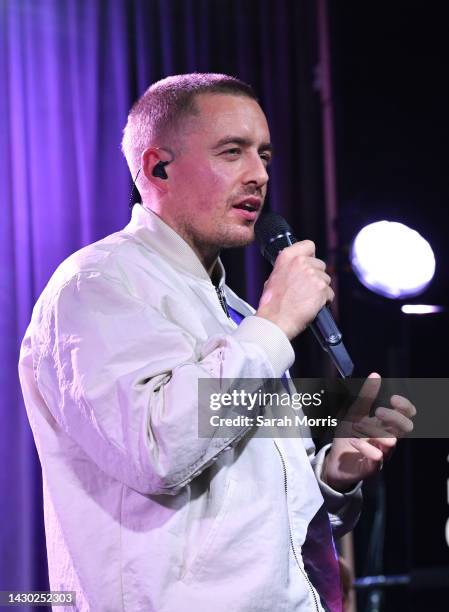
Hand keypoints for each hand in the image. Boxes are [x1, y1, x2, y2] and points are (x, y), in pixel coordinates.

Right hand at [255, 241, 333, 340]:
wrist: (276, 319)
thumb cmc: (272, 303)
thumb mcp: (273, 277)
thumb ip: (287, 268)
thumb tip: (295, 269)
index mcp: (288, 257)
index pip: (309, 245)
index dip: (311, 255)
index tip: (309, 262)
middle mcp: (301, 263)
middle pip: (320, 264)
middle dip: (316, 276)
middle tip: (305, 288)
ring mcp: (313, 275)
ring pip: (326, 279)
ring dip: (320, 289)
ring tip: (307, 299)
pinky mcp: (321, 288)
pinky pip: (329, 293)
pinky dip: (324, 300)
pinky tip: (312, 305)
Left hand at [322, 373, 415, 491]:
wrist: (335, 461)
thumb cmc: (348, 436)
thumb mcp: (354, 412)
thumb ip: (365, 396)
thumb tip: (375, 375)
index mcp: (386, 424)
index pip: (406, 415)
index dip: (405, 406)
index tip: (393, 398)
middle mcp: (388, 438)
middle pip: (406, 427)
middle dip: (394, 417)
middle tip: (378, 412)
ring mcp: (383, 452)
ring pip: (391, 441)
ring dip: (373, 430)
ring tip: (357, 425)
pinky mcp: (373, 466)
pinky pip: (376, 456)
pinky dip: (364, 446)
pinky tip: (354, 441)